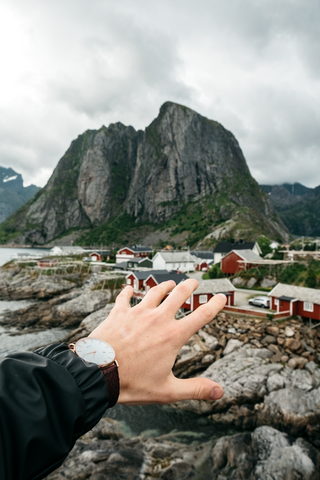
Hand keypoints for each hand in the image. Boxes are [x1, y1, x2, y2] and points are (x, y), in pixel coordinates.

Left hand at [89, 279, 225, 405]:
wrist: (98, 373)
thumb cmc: (132, 383)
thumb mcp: (167, 391)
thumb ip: (195, 389)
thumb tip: (219, 391)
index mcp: (172, 336)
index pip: (201, 316)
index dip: (214, 305)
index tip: (222, 297)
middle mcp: (157, 319)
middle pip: (179, 295)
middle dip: (189, 286)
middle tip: (195, 282)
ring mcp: (137, 313)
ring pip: (155, 292)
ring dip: (164, 286)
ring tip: (170, 283)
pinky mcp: (118, 313)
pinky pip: (124, 297)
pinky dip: (128, 291)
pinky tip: (129, 288)